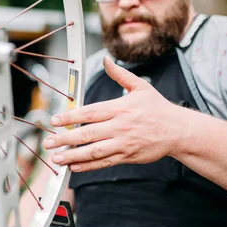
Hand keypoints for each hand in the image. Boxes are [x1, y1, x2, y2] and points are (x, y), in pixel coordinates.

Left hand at [42, 56, 190, 171]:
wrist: (178, 131)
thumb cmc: (158, 108)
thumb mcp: (140, 87)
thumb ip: (120, 75)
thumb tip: (106, 60)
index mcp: (120, 108)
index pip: (90, 112)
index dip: (71, 116)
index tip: (56, 120)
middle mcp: (120, 127)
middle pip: (88, 133)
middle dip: (65, 138)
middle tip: (48, 142)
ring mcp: (123, 143)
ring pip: (94, 151)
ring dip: (73, 155)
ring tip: (56, 157)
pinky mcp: (127, 157)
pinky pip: (104, 163)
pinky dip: (88, 166)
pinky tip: (74, 166)